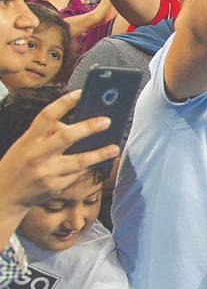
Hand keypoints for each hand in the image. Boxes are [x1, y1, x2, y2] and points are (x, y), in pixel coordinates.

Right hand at [0, 90, 118, 210]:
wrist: (5, 195)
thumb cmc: (20, 163)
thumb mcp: (26, 144)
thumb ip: (47, 134)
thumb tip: (80, 123)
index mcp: (29, 139)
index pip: (47, 116)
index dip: (64, 103)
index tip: (81, 93)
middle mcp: (37, 155)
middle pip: (66, 137)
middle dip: (88, 128)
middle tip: (107, 121)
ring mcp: (46, 173)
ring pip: (78, 162)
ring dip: (99, 154)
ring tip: (114, 148)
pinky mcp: (54, 187)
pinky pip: (76, 175)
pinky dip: (88, 168)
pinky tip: (98, 163)